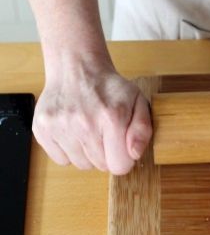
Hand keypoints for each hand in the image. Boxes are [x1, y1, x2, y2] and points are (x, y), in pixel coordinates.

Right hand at [33, 61, 151, 174]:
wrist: (77, 68)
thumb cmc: (110, 88)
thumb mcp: (138, 102)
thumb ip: (142, 130)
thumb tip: (134, 154)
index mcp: (112, 118)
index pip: (119, 166)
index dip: (123, 159)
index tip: (120, 146)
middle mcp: (84, 124)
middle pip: (100, 166)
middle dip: (106, 154)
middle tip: (104, 132)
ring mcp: (60, 127)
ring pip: (81, 165)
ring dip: (87, 153)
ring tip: (89, 130)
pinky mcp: (42, 129)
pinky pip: (61, 159)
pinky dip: (69, 150)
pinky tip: (74, 131)